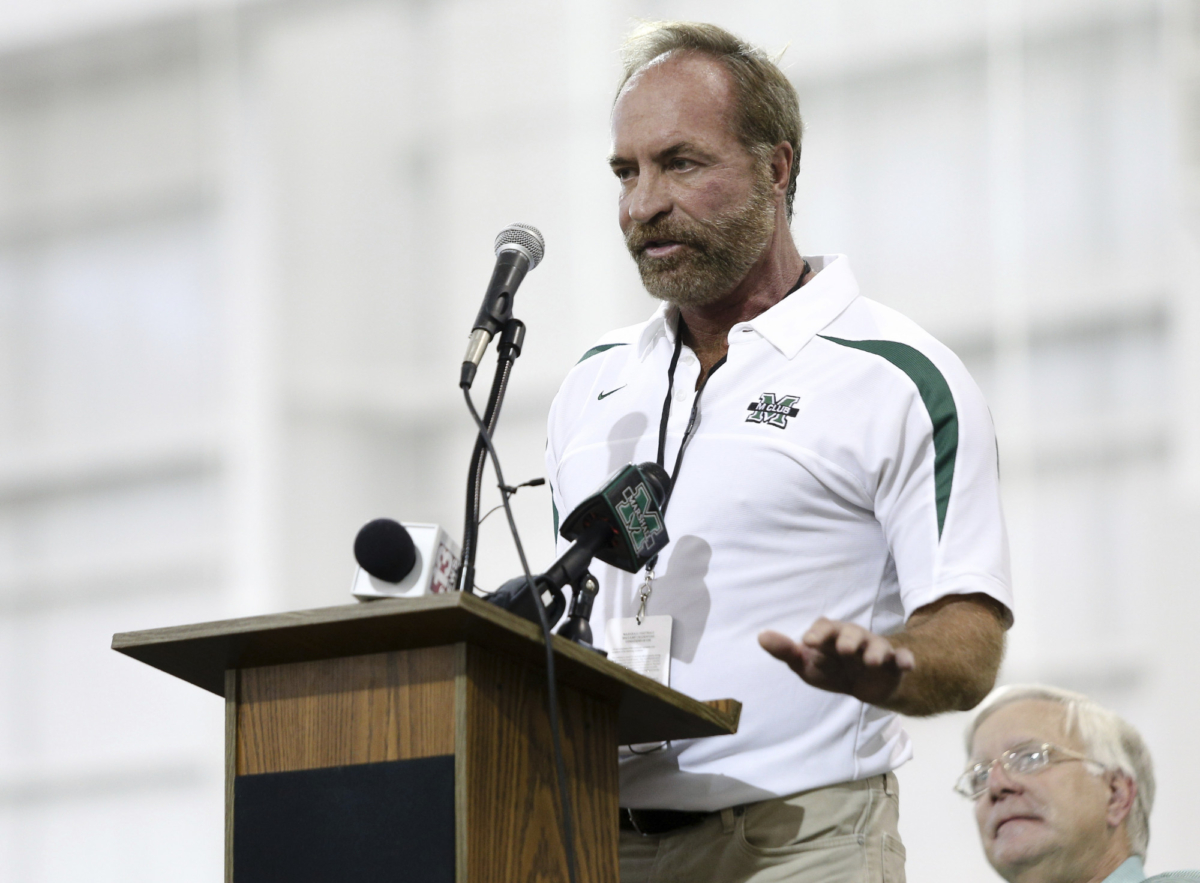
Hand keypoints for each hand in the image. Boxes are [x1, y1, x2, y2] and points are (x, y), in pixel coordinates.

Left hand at [758, 618, 915, 706]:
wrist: (866, 683)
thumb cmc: (831, 668)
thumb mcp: (807, 664)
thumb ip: (786, 652)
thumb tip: (761, 636)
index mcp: (831, 635)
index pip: (824, 628)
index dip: (817, 634)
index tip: (807, 642)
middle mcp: (854, 638)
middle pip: (851, 633)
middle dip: (848, 640)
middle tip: (844, 650)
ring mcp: (875, 650)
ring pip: (877, 646)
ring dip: (875, 652)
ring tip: (872, 661)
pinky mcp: (894, 664)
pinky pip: (902, 659)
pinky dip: (906, 660)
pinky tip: (907, 664)